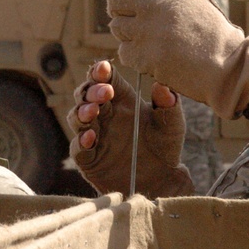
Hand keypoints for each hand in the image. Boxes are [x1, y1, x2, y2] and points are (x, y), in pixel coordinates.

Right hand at [67, 60, 195, 197]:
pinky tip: (90, 137)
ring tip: (92, 111)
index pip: (105, 79)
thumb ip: (168, 104)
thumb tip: (162, 86)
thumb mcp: (172, 124)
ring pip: (76, 117)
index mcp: (121, 99)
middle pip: (86, 95)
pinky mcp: (89, 159)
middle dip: (91, 90)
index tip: (103, 68)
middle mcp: (104, 114)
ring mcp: (94, 135)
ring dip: (81, 112)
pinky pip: (78, 148)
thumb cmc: (166, 146)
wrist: (163, 180)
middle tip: (104, 92)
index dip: (100, 71)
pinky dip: (81, 142)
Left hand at [106, 0, 248, 118]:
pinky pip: (123, 51)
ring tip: (144, 36)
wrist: (226, 64)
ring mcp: (148, 32)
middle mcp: (155, 6)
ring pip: (116, 25)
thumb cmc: (212, 30)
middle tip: (129, 13)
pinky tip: (149, 54)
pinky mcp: (144, 57)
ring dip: (126, 31)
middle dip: (118, 5)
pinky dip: (133, 54)